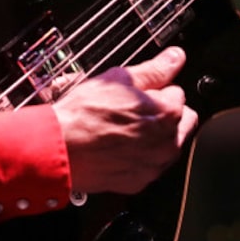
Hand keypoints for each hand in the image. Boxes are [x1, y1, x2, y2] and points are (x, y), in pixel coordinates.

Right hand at [53, 46, 198, 193]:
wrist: (59, 148)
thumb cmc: (84, 115)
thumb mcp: (119, 79)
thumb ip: (155, 69)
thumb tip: (175, 58)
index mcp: (168, 114)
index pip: (177, 93)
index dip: (158, 89)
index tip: (142, 92)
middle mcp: (168, 144)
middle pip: (180, 122)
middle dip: (164, 114)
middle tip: (136, 109)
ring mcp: (154, 166)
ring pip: (167, 146)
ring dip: (156, 136)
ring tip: (126, 128)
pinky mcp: (139, 182)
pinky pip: (150, 166)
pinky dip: (141, 157)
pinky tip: (120, 147)